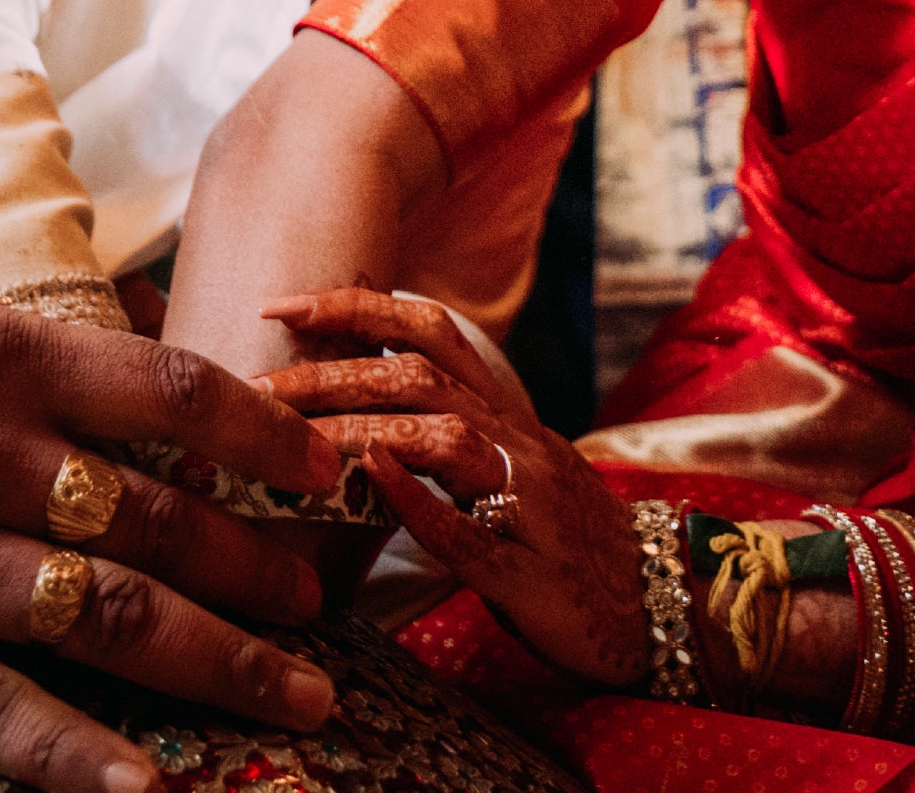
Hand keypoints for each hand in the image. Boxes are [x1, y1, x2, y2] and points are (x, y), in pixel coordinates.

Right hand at [0, 283, 348, 792]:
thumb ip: (34, 342)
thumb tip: (150, 354)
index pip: (172, 397)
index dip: (268, 439)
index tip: (329, 475)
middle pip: (163, 520)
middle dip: (264, 569)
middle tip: (322, 607)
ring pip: (112, 620)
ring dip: (219, 665)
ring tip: (296, 699)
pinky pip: (0, 715)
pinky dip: (80, 760)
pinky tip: (152, 790)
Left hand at [254, 288, 649, 689]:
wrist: (659, 606)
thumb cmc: (565, 544)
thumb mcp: (509, 472)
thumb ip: (449, 435)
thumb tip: (355, 411)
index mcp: (508, 415)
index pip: (430, 332)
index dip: (355, 307)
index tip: (281, 307)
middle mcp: (519, 442)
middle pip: (417, 378)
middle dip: (329, 371)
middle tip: (255, 383)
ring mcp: (528, 503)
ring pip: (440, 438)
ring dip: (356, 428)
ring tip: (285, 431)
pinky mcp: (530, 572)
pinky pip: (469, 531)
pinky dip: (418, 501)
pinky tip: (370, 481)